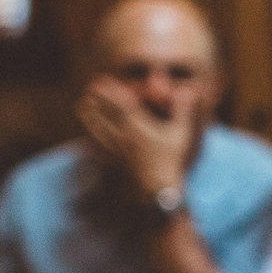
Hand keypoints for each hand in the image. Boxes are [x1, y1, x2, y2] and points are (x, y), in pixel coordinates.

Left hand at [77, 77, 192, 199]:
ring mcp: (115, 151)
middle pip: (101, 114)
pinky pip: (96, 147)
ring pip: (94, 129)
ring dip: (87, 116)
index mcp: (135, 126)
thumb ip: (183, 110)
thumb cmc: (172, 162)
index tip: (100, 81)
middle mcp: (121, 136)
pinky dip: (90, 137)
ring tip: (82, 107)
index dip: (108, 91)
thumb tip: (189, 90)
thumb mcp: (182, 134)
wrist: (158, 191)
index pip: (117, 104)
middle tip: (89, 90)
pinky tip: (89, 136)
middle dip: (94, 100)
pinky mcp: (114, 164)